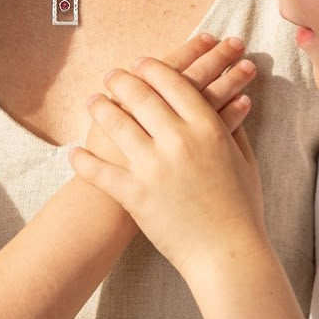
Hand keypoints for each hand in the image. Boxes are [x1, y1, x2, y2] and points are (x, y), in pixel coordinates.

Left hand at [71, 55, 265, 283]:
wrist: (228, 255)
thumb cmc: (241, 209)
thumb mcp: (244, 160)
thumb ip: (233, 126)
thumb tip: (233, 97)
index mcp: (207, 128)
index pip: (173, 83)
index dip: (152, 68)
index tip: (140, 63)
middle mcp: (178, 141)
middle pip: (140, 95)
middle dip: (121, 80)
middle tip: (111, 75)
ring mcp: (153, 167)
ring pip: (116, 124)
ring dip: (100, 108)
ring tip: (93, 101)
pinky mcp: (135, 194)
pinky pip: (100, 172)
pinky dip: (83, 161)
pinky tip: (74, 152)